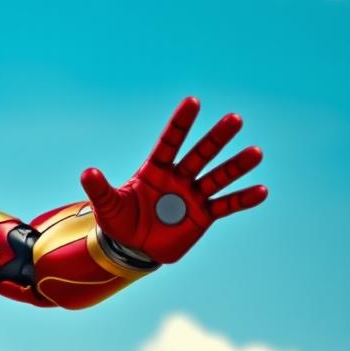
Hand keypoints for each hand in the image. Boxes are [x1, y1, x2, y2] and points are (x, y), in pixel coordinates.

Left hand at [80, 97, 265, 263]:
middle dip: (216, 138)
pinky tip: (262, 190)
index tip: (193, 101)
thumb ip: (101, 190)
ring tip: (256, 153)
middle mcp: (178, 178)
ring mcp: (193, 196)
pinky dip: (243, 199)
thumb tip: (87, 172)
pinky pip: (226, 205)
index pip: (170, 142)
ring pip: (218, 177)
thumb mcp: (108, 207)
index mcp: (155, 170)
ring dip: (236, 166)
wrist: (132, 249)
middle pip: (200, 154)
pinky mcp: (203, 216)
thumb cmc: (120, 222)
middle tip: (234, 119)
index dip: (180, 124)